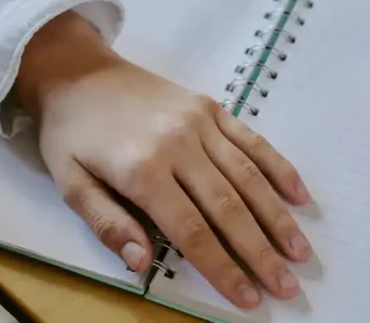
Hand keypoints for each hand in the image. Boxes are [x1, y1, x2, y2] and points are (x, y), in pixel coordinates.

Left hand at [16, 13, 311, 309]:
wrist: (77, 70)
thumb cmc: (70, 134)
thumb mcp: (70, 183)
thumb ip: (107, 224)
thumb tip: (142, 263)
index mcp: (142, 170)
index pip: (192, 230)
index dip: (223, 268)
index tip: (248, 298)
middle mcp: (178, 145)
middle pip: (228, 207)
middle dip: (260, 251)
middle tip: (287, 286)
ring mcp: (199, 122)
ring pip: (247, 176)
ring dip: (277, 217)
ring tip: (299, 252)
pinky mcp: (210, 107)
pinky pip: (251, 140)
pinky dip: (278, 168)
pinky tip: (299, 195)